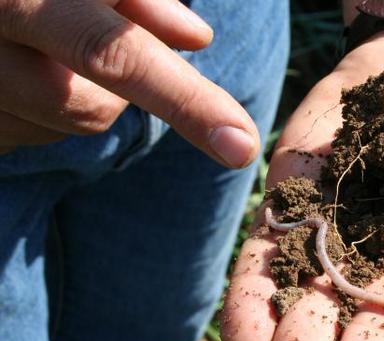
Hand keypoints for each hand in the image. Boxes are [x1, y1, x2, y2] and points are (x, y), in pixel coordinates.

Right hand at [0, 0, 258, 166]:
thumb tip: (195, 37)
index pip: (112, 51)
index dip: (185, 100)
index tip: (241, 144)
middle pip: (93, 106)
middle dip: (125, 86)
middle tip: (110, 48)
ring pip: (69, 125)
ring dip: (86, 92)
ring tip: (51, 42)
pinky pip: (32, 135)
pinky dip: (50, 106)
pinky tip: (26, 66)